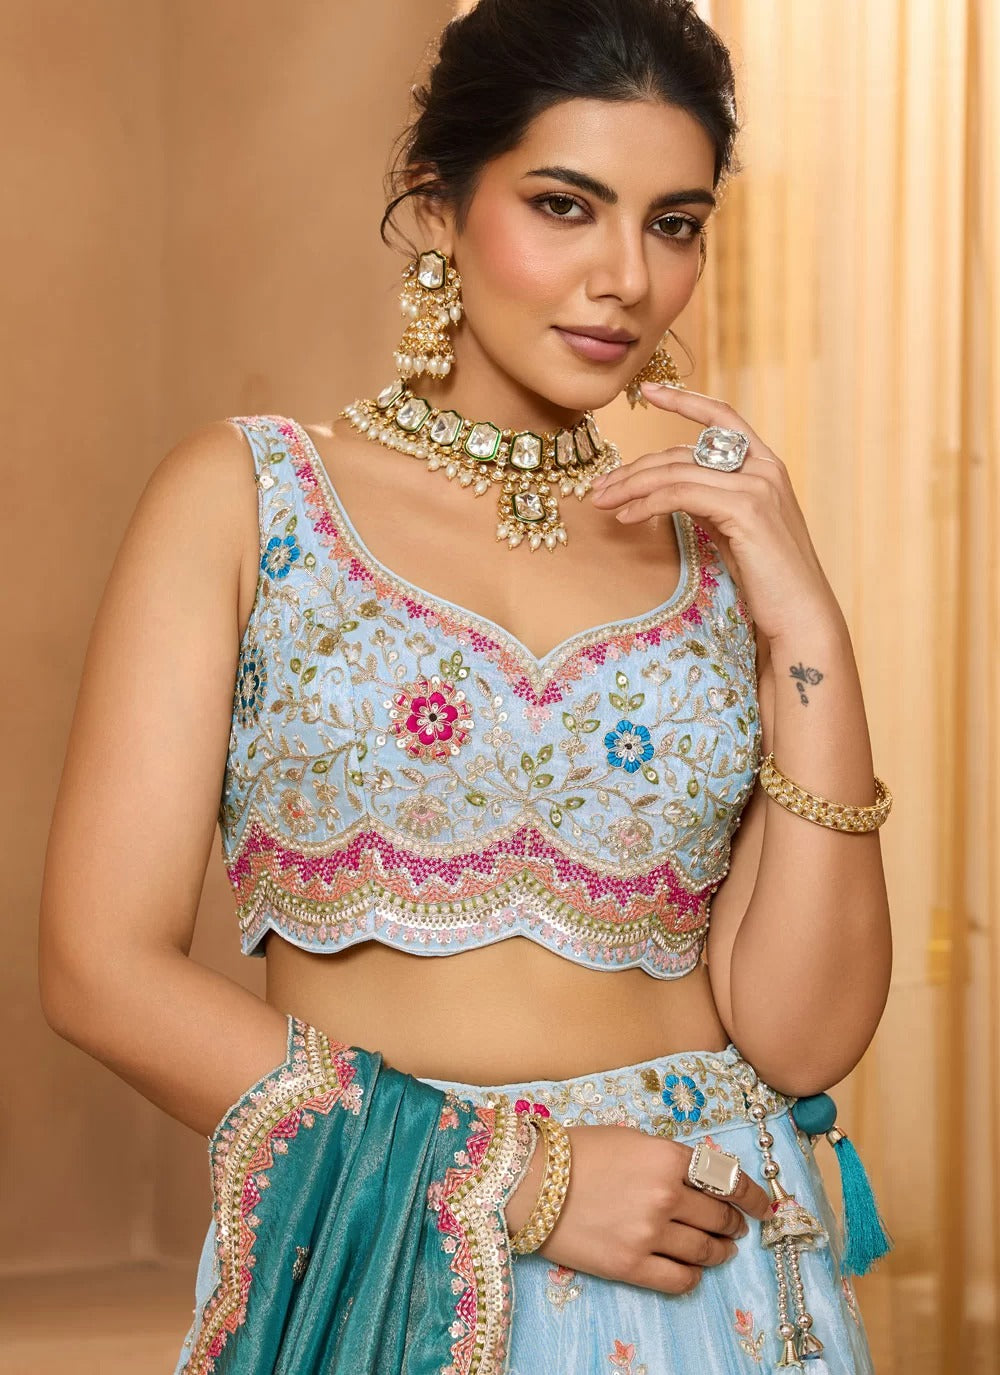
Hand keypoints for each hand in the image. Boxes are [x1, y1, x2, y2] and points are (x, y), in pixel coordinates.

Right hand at [504, 1124, 769, 1294]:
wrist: (528, 1183)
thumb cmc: (574, 1151)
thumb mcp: (628, 1138)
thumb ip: (665, 1156)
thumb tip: (696, 1173)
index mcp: (666, 1157)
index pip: (727, 1178)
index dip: (752, 1195)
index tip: (763, 1205)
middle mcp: (665, 1195)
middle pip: (718, 1215)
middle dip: (733, 1222)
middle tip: (736, 1226)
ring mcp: (649, 1234)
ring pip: (705, 1250)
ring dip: (720, 1251)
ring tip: (722, 1249)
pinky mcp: (630, 1265)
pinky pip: (679, 1279)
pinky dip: (693, 1276)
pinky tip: (693, 1270)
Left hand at [590, 381, 842, 645]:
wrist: (801, 615)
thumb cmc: (768, 581)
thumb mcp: (735, 530)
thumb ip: (711, 502)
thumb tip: (673, 492)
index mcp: (765, 466)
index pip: (721, 418)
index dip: (684, 400)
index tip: (649, 391)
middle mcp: (764, 467)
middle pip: (683, 452)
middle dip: (635, 468)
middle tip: (600, 488)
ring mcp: (757, 486)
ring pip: (677, 471)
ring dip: (631, 486)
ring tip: (604, 503)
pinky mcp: (747, 509)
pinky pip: (682, 494)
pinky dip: (648, 502)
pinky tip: (628, 517)